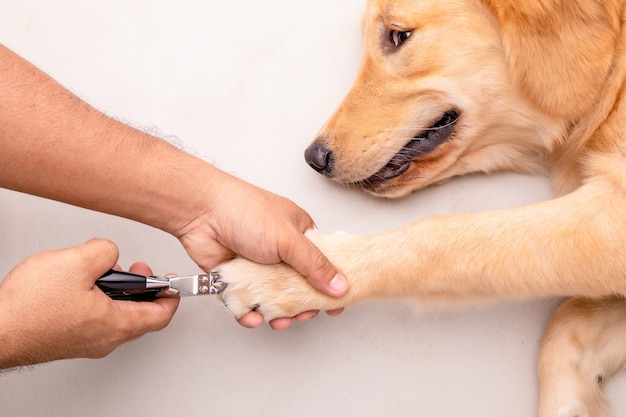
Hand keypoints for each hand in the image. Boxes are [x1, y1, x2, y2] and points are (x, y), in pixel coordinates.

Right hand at [0, 239, 178, 367]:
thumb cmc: (30, 308)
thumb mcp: (77, 262)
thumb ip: (105, 251)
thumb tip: (110, 252)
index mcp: (116, 324)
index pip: (161, 315)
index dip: (171, 295)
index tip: (172, 281)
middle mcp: (105, 338)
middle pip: (141, 314)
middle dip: (142, 286)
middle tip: (137, 269)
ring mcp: (86, 341)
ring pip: (117, 314)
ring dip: (118, 290)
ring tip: (103, 270)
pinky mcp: (69, 339)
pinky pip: (96, 317)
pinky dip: (99, 298)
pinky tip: (82, 282)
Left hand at [175, 172, 347, 329]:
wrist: (201, 212)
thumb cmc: (245, 211)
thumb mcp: (289, 239)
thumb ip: (315, 265)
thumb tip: (340, 285)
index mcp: (299, 235)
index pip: (323, 264)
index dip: (331, 285)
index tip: (336, 306)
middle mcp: (280, 251)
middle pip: (299, 287)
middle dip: (302, 305)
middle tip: (303, 314)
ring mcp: (258, 266)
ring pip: (273, 298)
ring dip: (277, 313)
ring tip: (279, 320)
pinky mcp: (237, 279)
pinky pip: (247, 303)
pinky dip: (250, 313)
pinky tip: (253, 316)